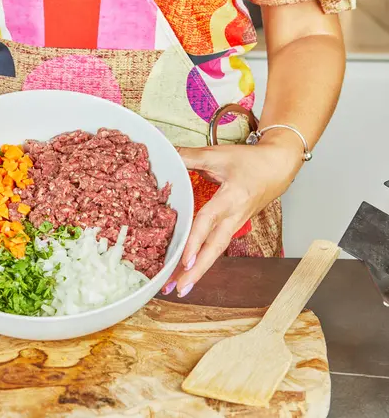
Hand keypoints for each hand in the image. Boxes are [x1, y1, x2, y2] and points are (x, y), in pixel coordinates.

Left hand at [162, 135, 302, 296]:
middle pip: (214, 248)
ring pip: (215, 252)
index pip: (209, 222)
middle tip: (178, 288)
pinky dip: (202, 261)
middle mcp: (234, 217)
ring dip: (197, 272)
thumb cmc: (249, 162)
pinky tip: (187, 273)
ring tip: (178, 288)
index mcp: (231, 198)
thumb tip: (166, 154)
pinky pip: (216, 248)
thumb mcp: (218, 155)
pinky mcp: (233, 228)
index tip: (184, 261)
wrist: (277, 167)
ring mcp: (234, 225)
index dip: (195, 241)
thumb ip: (189, 156)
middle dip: (196, 271)